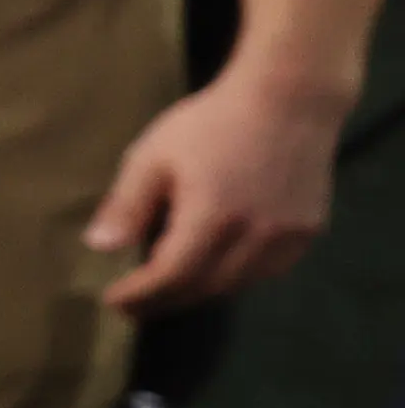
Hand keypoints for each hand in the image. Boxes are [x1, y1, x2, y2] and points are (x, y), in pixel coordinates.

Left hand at [88, 62, 343, 310]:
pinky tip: (214, 268)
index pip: (172, 276)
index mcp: (212, 217)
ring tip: (168, 291)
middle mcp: (255, 237)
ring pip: (238, 284)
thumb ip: (127, 204)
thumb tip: (99, 247)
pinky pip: (266, 271)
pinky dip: (235, 277)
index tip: (113, 302)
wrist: (288, 99)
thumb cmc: (212, 123)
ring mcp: (287, 238)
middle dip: (166, 301)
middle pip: (205, 287)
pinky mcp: (308, 232)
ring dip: (200, 291)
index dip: (141, 295)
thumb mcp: (154, 155)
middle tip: (134, 307)